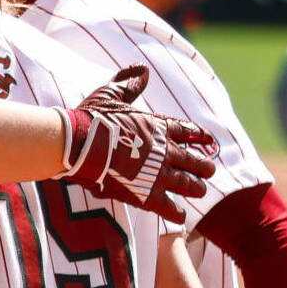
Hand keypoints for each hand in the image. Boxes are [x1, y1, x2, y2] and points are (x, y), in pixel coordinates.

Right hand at [60, 66, 217, 222]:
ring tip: (200, 190)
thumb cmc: (91, 119)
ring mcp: (158, 174)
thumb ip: (129, 84)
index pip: (187, 131)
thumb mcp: (110, 95)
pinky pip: (168, 207)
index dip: (199, 136)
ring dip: (195, 187)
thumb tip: (142, 70)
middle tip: (208, 171)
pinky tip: (182, 217)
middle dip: (203, 166)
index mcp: (158, 127)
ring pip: (187, 184)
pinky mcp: (145, 194)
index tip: (207, 140)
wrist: (78, 145)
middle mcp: (165, 151)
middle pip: (194, 160)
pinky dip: (177, 213)